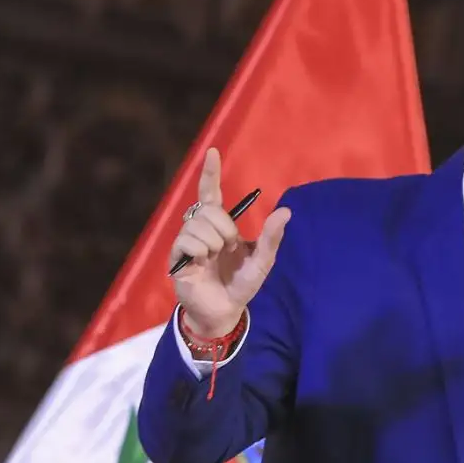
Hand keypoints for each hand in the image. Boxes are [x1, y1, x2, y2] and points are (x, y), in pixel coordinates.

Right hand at [169, 147, 289, 338]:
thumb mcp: (262, 261)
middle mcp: (200, 229)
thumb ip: (271, 237)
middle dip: (225, 228)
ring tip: (215, 258)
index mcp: (219, 226)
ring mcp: (186, 242)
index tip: (212, 151)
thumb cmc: (241, 285)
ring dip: (214, 242)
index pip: (211, 192)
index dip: (210, 172)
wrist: (225, 311)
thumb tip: (286, 211)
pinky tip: (202, 263)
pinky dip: (200, 251)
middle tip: (229, 248)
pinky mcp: (176, 258)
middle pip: (209, 209)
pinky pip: (187, 241)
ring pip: (198, 224)